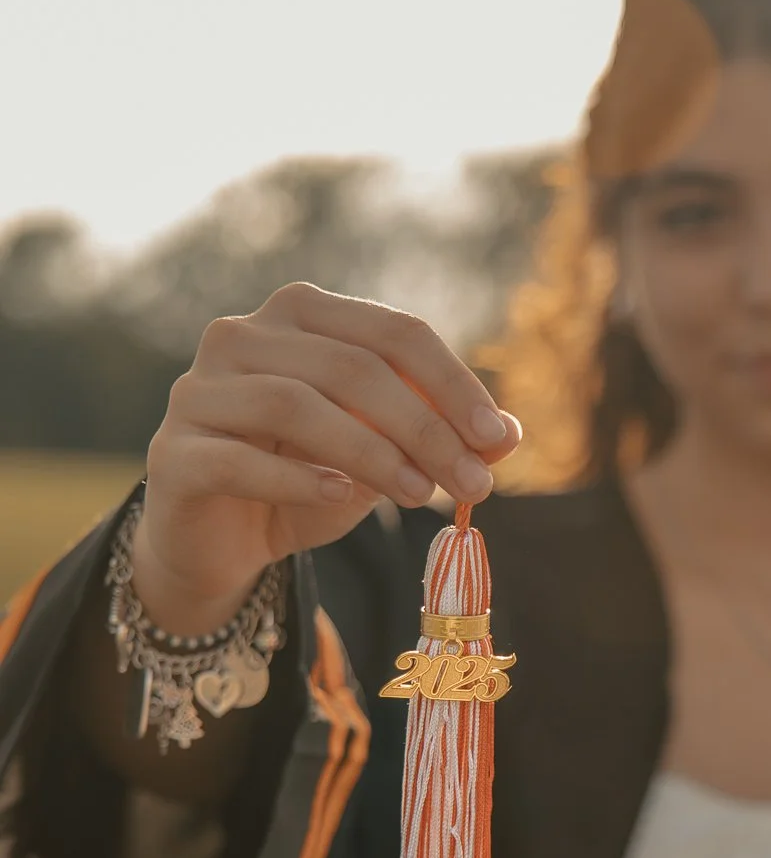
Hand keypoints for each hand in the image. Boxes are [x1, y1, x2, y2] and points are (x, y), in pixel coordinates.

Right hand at [134, 282, 521, 634]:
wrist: (223, 543)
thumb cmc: (309, 483)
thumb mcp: (385, 460)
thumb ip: (439, 440)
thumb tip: (510, 435)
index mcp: (301, 315)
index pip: (392, 332)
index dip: (452, 383)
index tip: (497, 438)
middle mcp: (242, 335)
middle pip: (351, 366)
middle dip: (424, 428)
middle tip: (475, 484)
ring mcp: (198, 390)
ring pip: (295, 404)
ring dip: (372, 453)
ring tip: (421, 495)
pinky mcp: (173, 452)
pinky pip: (240, 458)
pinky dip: (300, 477)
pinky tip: (345, 499)